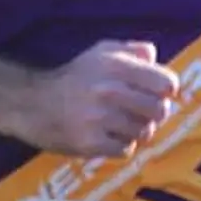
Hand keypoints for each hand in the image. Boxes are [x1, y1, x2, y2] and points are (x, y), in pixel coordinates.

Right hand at [31, 40, 178, 157]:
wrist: (33, 103)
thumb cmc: (74, 77)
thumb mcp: (101, 52)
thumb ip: (132, 50)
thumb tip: (155, 57)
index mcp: (116, 65)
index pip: (166, 83)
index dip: (166, 90)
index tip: (158, 94)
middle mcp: (110, 90)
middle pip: (160, 111)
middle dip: (154, 114)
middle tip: (141, 112)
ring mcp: (100, 119)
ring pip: (144, 132)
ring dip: (136, 131)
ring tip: (121, 124)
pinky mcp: (90, 143)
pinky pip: (125, 150)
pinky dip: (121, 146)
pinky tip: (108, 136)